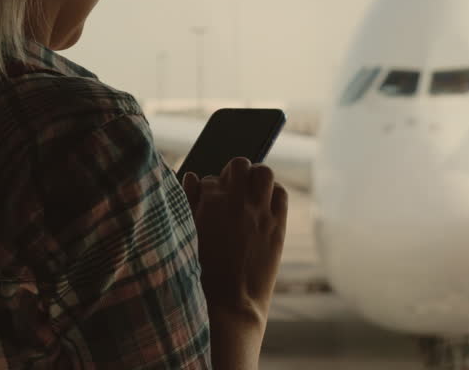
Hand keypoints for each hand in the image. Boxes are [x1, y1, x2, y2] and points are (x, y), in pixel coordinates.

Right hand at [182, 158, 287, 327]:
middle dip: (233, 174)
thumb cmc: (200, 273)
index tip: (209, 203)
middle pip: (239, 164)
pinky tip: (264, 207)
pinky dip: (273, 194)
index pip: (210, 178)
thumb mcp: (186, 235)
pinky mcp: (277, 226)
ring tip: (250, 194)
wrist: (229, 305)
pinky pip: (281, 193)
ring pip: (263, 172)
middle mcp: (236, 201)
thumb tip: (191, 176)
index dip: (208, 190)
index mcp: (209, 201)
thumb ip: (187, 202)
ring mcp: (260, 212)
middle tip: (231, 191)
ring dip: (256, 178)